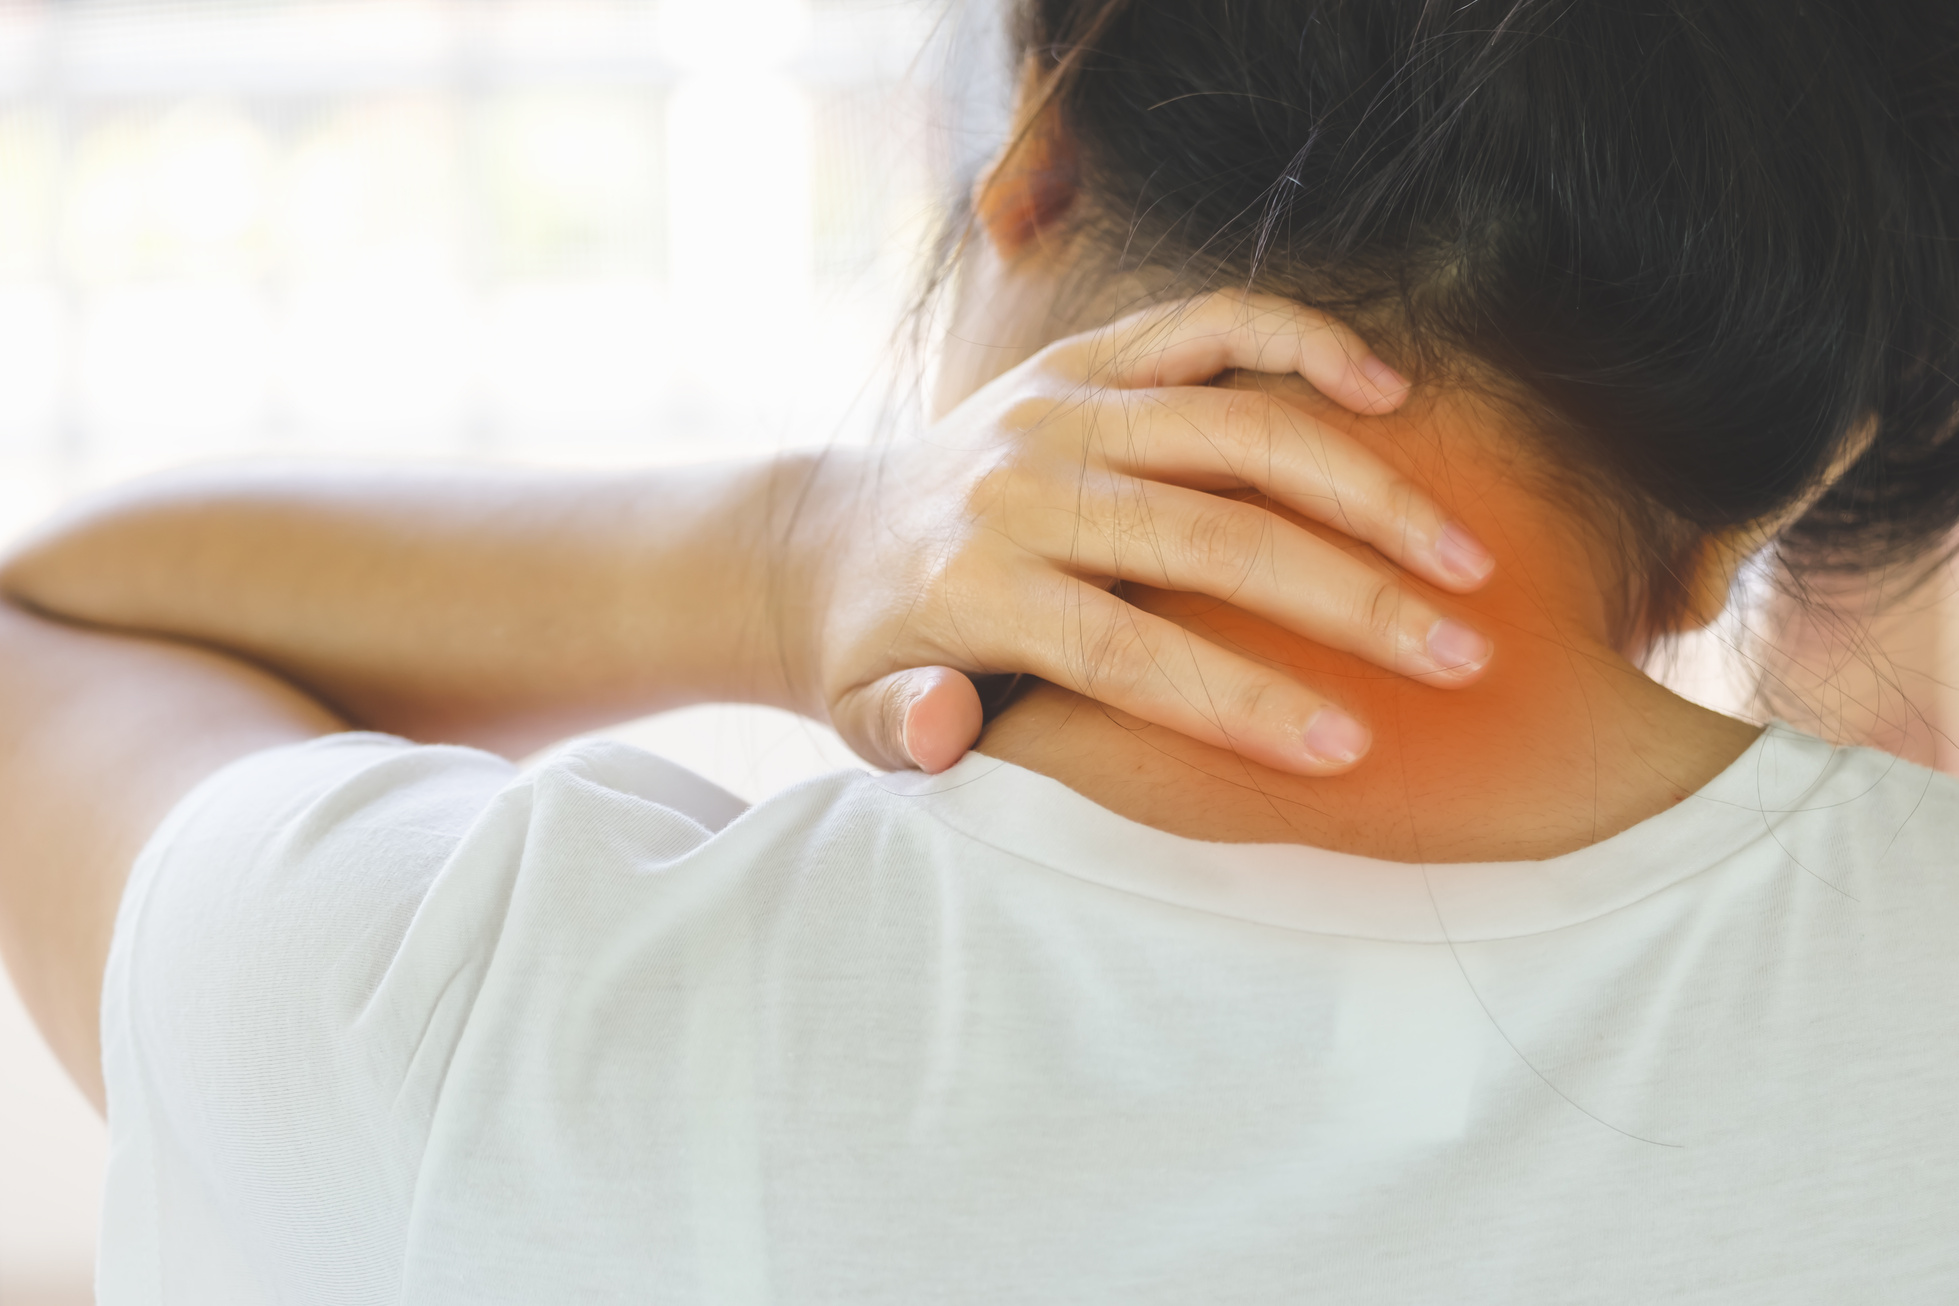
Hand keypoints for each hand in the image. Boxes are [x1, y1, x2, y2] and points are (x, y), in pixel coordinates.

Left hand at [802, 291, 1496, 775]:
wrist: (825, 539)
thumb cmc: (870, 648)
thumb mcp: (858, 712)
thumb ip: (902, 727)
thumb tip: (948, 726)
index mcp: (976, 585)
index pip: (1128, 654)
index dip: (1240, 703)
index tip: (1347, 747)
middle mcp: (1024, 484)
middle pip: (1213, 541)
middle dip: (1350, 602)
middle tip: (1461, 657)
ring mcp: (1060, 406)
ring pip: (1239, 430)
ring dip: (1366, 491)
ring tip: (1467, 558)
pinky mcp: (1084, 358)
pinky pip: (1210, 324)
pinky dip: (1303, 344)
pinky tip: (1390, 395)